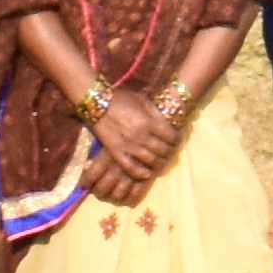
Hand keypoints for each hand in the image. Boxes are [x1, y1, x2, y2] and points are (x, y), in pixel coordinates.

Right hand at [86, 86, 176, 202]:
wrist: (96, 102)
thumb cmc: (119, 98)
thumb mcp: (141, 100)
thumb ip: (154, 111)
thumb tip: (166, 119)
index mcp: (149, 122)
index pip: (171, 136)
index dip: (176, 140)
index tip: (177, 140)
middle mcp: (141, 135)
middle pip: (163, 150)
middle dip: (169, 152)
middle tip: (170, 152)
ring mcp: (128, 145)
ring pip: (150, 161)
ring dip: (158, 163)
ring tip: (160, 162)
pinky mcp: (116, 152)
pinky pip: (131, 168)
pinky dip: (141, 173)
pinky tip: (147, 173)